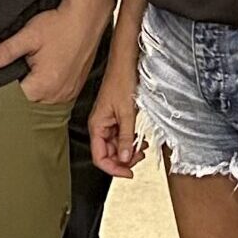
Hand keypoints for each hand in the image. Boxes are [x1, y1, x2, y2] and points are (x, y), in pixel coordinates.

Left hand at [0, 0, 105, 104]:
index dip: (3, 90)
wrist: (86, 18)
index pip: (14, 99)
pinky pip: (54, 98)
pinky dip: (45, 91)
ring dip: (32, 92)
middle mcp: (57, 95)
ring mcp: (68, 93)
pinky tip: (42, 76)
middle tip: (12, 75)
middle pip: (28, 104)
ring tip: (27, 75)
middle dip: (17, 93)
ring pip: (41, 103)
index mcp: (44, 85)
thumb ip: (7, 51)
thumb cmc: (60, 25)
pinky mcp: (74, 89)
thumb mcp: (29, 35)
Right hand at [87, 61, 146, 177]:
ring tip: (141, 148)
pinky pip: (121, 136)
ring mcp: (108, 122)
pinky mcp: (116, 117)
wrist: (126, 63)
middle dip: (124, 160)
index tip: (128, 173)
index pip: (100, 157)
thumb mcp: (127, 113)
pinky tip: (139, 140)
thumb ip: (126, 138)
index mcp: (97, 126)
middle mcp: (100, 126)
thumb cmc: (121, 81)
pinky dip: (130, 141)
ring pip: (116, 146)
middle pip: (108, 154)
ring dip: (128, 150)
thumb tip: (125, 159)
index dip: (114, 169)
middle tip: (139, 157)